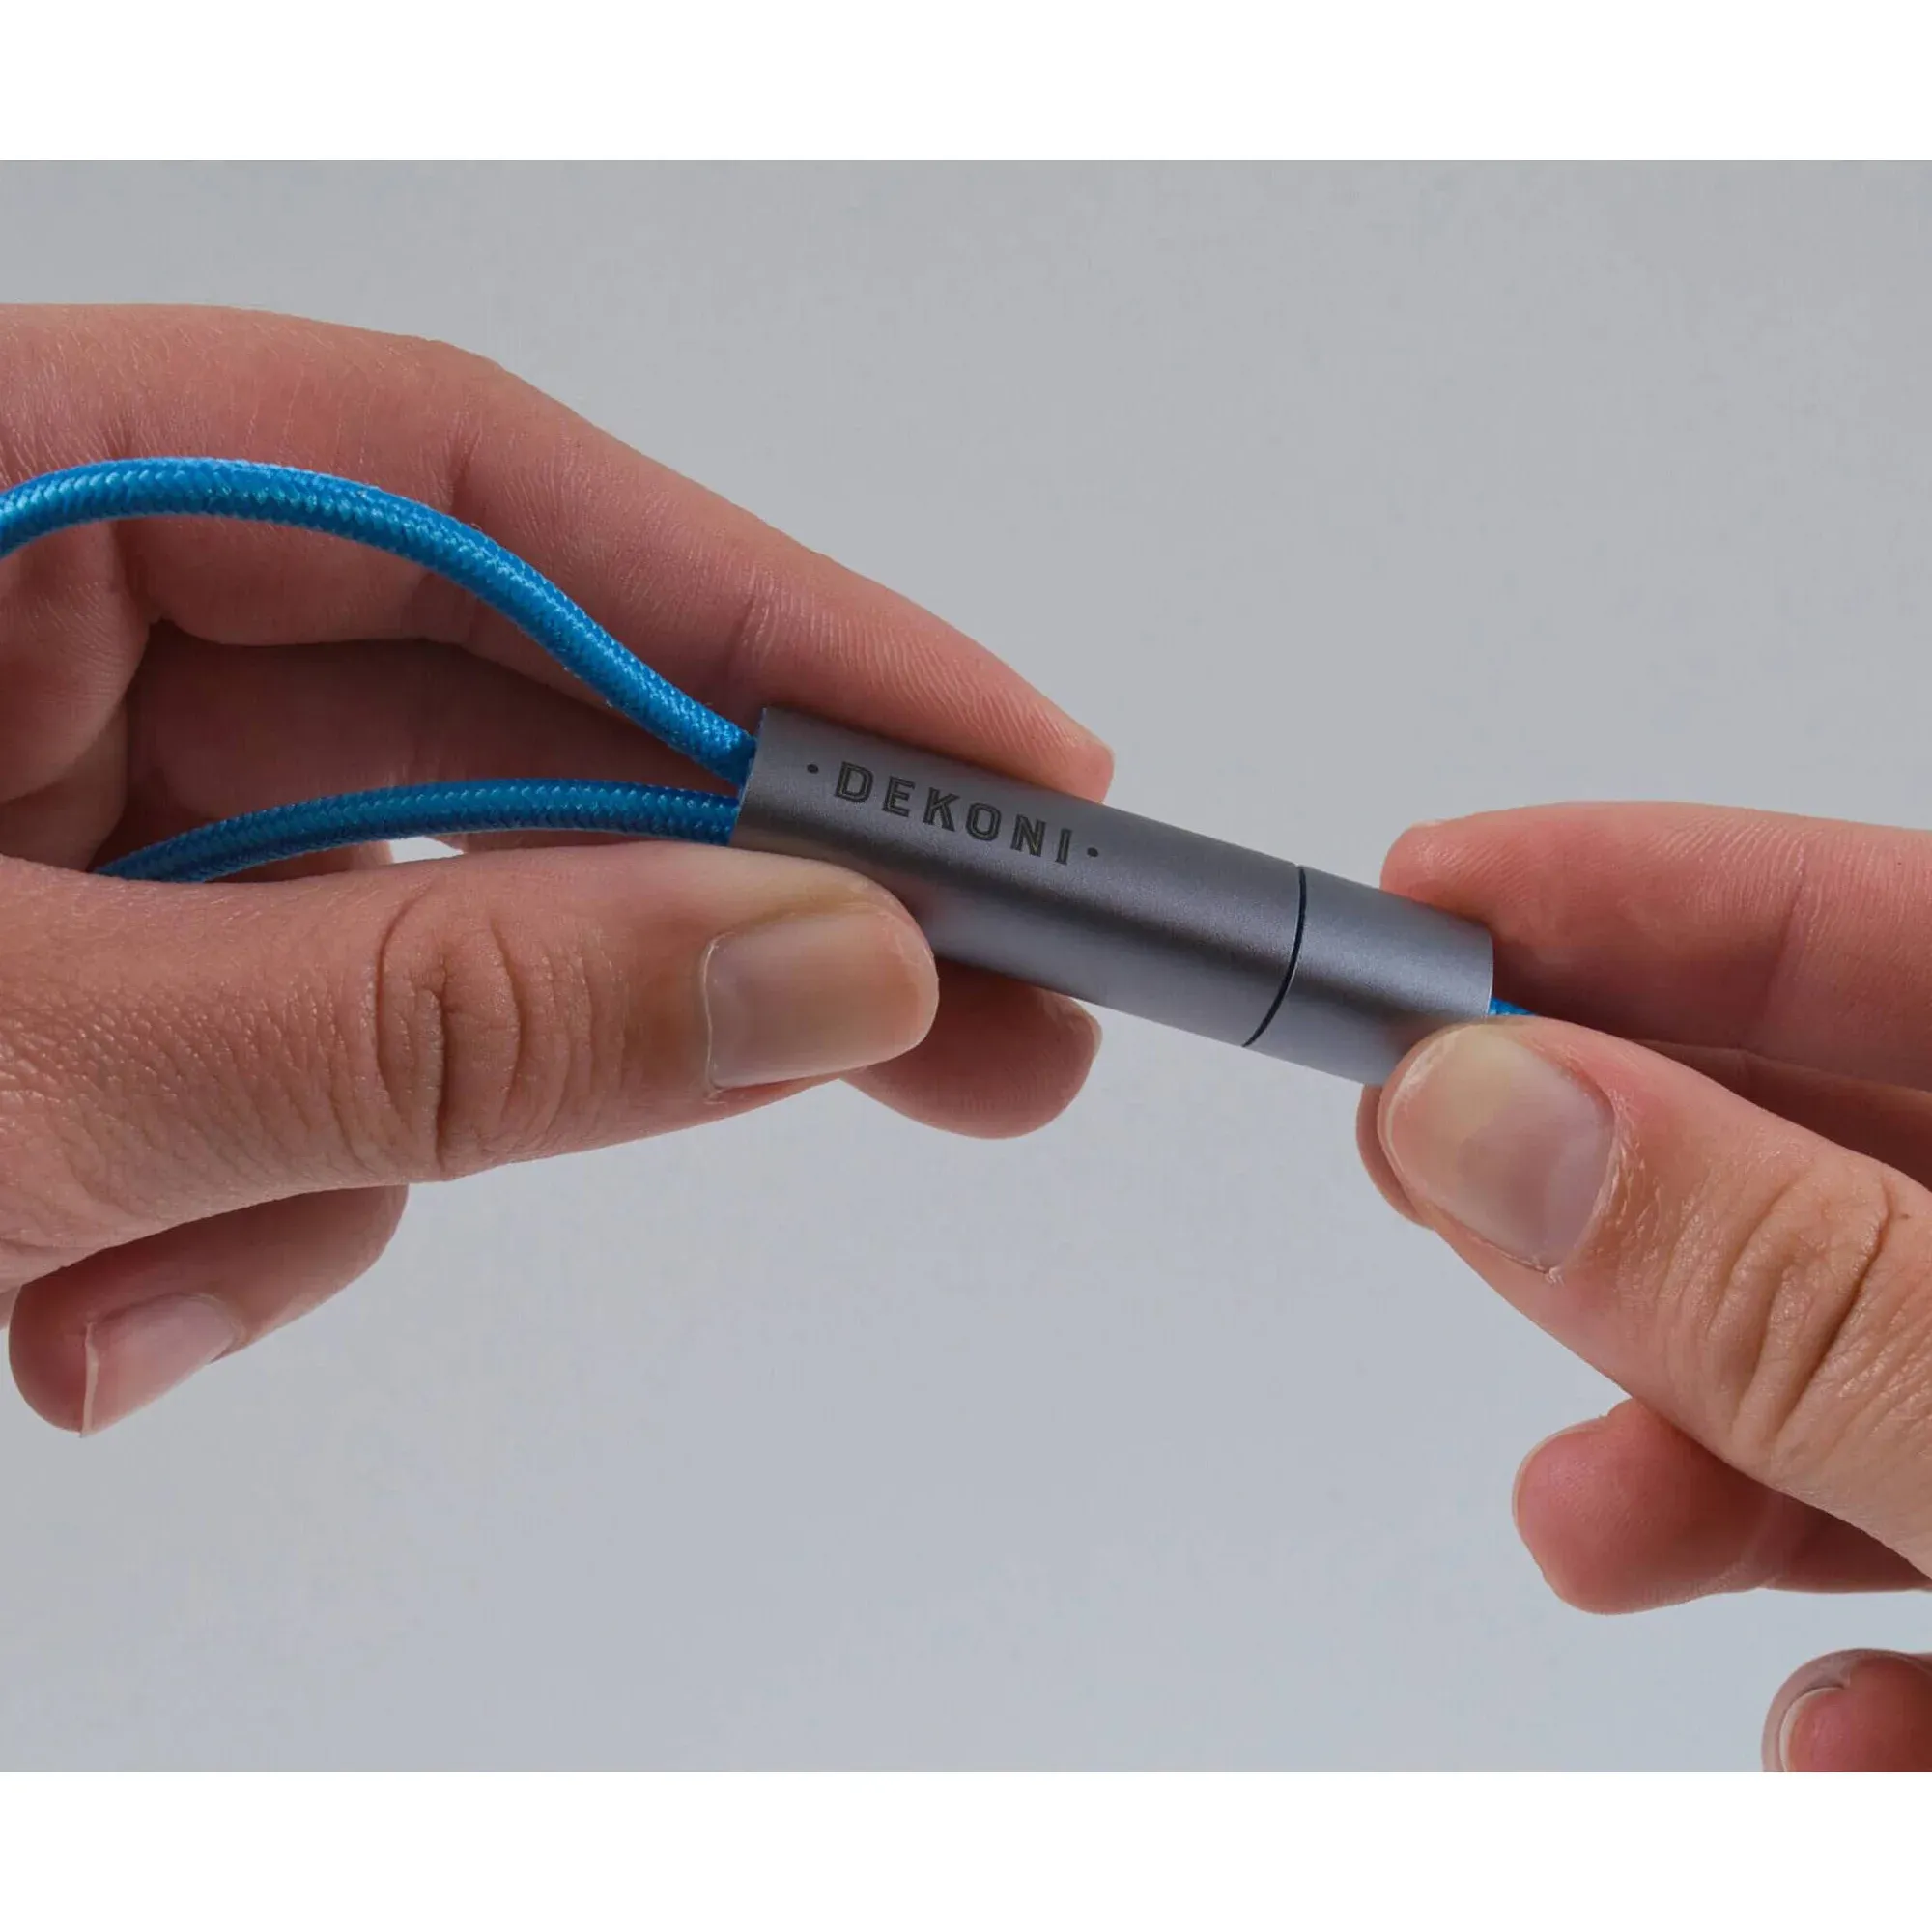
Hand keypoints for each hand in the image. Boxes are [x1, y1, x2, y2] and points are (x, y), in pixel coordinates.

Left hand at [0, 305, 1109, 1433]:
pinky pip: (258, 1045)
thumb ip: (427, 1017)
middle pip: (466, 717)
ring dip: (362, 1140)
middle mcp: (16, 606)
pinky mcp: (43, 957)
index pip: (460, 480)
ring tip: (166, 1305)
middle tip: (971, 1028)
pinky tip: (99, 1308)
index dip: (759, 619)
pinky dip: (242, 1196)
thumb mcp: (27, 1066)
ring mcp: (17, 790)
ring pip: (370, 931)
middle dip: (679, 920)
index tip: (1005, 766)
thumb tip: (819, 973)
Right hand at [1357, 803, 1931, 1769]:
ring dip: (1704, 1449)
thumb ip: (1789, 1286)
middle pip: (1845, 1144)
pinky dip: (1859, 1642)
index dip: (1641, 885)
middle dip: (1615, 1174)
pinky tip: (1831, 1730)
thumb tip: (1486, 1112)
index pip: (1888, 923)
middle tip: (1414, 1157)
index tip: (1420, 899)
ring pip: (1869, 1363)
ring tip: (1587, 1526)